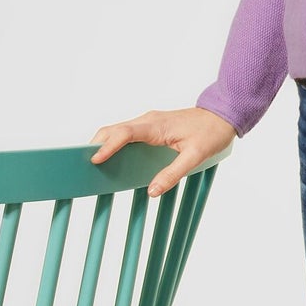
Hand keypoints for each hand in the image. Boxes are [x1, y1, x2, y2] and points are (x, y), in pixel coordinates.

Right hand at [90, 105, 236, 196]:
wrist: (222, 115)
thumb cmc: (211, 133)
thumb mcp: (195, 157)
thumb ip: (173, 174)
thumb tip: (152, 191)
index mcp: (157, 125)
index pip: (125, 133)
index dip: (108, 145)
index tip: (95, 158)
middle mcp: (149, 120)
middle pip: (115, 129)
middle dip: (98, 143)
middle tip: (83, 162)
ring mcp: (149, 122)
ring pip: (119, 129)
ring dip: (105, 142)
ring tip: (93, 162)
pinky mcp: (152, 126)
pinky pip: (128, 132)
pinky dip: (116, 142)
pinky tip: (113, 156)